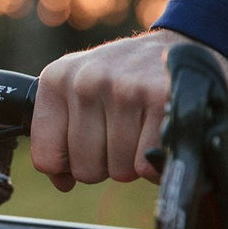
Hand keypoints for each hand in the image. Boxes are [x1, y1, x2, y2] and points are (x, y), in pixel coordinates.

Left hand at [31, 29, 227, 190]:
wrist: (182, 46)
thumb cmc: (124, 78)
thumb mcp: (79, 91)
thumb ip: (60, 137)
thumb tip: (62, 183)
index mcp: (57, 80)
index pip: (46, 157)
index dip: (67, 165)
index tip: (84, 149)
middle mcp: (86, 81)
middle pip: (85, 169)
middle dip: (105, 164)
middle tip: (120, 136)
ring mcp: (123, 89)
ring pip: (118, 170)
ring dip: (132, 162)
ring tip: (140, 130)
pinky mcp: (160, 99)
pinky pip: (147, 165)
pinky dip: (156, 161)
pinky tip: (157, 134)